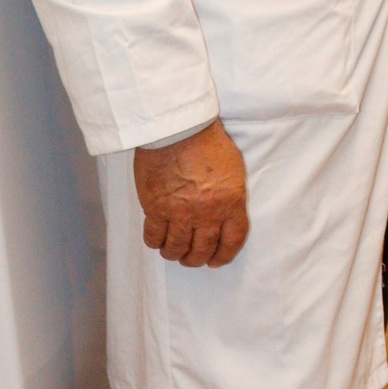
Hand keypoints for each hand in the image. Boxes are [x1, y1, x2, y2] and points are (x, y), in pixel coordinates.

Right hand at [133, 120, 249, 267]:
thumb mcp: (233, 169)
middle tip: (191, 257)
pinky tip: (157, 239)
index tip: (216, 260)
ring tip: (172, 251)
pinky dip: (155, 242)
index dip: (223, 256)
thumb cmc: (206, 141)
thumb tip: (224, 212)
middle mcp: (207, 214)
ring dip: (174, 253)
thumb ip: (230, 195)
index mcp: (231, 203)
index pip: (232, 241)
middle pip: (203, 249)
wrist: (178, 128)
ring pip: (177, 248)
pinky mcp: (156, 209)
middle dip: (197, 258)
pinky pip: (154, 237)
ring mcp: (180, 213)